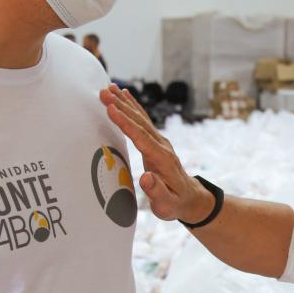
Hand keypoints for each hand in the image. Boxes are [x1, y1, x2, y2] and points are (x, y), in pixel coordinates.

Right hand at [99, 85, 212, 222]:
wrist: (189, 198)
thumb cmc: (175, 203)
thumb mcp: (167, 204)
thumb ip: (157, 191)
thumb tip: (145, 178)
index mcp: (162, 159)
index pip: (141, 137)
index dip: (125, 123)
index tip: (111, 109)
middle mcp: (162, 145)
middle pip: (139, 122)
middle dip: (121, 106)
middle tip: (103, 92)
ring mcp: (159, 141)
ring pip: (140, 118)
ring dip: (124, 102)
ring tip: (109, 88)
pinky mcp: (155, 141)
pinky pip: (142, 120)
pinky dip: (132, 107)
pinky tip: (124, 95)